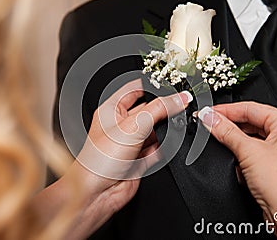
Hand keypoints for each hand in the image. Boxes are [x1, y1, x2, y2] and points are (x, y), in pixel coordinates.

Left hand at [68, 79, 191, 237]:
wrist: (97, 193)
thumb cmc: (98, 160)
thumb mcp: (133, 126)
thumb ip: (159, 110)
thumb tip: (179, 99)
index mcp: (111, 110)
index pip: (133, 89)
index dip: (151, 84)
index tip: (170, 82)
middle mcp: (121, 125)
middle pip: (148, 110)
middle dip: (162, 109)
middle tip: (179, 104)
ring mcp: (131, 143)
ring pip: (155, 130)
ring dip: (165, 129)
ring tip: (175, 125)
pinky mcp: (139, 159)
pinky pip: (157, 149)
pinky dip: (164, 147)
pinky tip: (168, 144)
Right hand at [196, 102, 276, 238]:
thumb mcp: (248, 150)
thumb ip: (225, 131)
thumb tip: (210, 118)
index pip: (252, 108)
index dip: (226, 110)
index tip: (208, 112)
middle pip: (252, 124)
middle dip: (230, 127)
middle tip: (209, 125)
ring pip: (252, 141)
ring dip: (236, 144)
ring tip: (219, 142)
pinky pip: (255, 157)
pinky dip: (243, 158)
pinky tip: (235, 163)